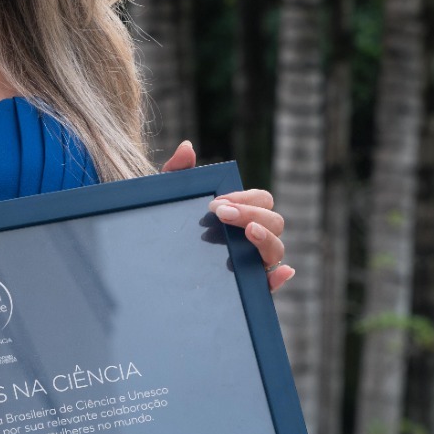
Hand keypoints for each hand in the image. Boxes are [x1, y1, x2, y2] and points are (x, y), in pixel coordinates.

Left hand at [162, 141, 293, 292]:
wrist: (153, 260)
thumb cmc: (169, 225)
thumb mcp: (171, 201)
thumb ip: (178, 173)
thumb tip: (187, 147)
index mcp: (243, 213)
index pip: (261, 200)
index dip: (245, 199)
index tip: (217, 202)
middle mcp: (254, 236)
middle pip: (274, 222)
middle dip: (250, 214)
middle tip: (220, 213)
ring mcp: (253, 261)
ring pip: (276, 249)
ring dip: (265, 238)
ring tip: (247, 232)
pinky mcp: (247, 286)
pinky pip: (270, 284)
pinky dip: (279, 277)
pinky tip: (281, 273)